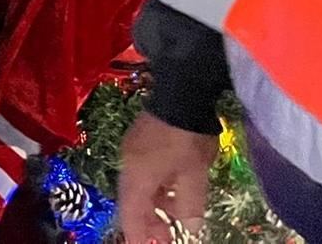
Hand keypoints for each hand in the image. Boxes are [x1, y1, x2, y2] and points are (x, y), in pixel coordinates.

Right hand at [116, 113, 217, 243]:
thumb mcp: (194, 177)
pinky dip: (156, 188)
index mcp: (137, 179)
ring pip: (139, 187)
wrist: (181, 92)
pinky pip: (143, 173)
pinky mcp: (140, 140)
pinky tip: (174, 189)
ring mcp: (132, 151)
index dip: (137, 239)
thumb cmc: (186, 139)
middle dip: (149, 224)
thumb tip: (191, 230)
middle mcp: (128, 166)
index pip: (130, 218)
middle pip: (132, 204)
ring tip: (177, 216)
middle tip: (167, 238)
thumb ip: (190, 207)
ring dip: (155, 205)